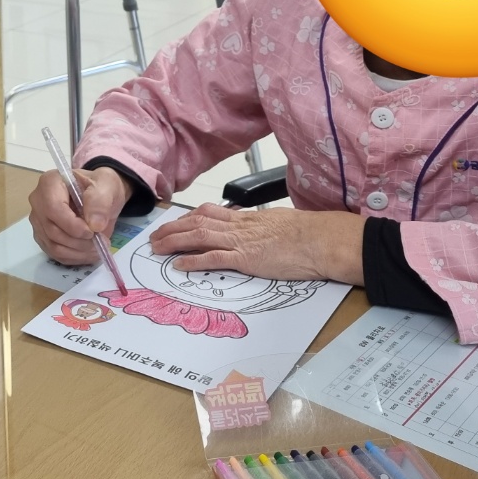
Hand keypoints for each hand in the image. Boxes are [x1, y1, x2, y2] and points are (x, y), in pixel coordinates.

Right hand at [28, 166, 130, 264]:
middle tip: (101, 241)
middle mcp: (38, 202)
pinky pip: (56, 254)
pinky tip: (89, 252)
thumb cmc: (100, 187)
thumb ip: (100, 201)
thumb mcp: (106, 185)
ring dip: (78, 252)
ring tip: (98, 247)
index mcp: (50, 183)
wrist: (100, 197)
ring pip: (53, 246)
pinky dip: (75, 257)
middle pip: (52, 230)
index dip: (72, 225)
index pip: (53, 209)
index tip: (92, 231)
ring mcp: (39, 221)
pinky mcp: (44, 237)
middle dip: (79, 241)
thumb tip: (95, 225)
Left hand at [150, 204, 364, 283]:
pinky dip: (194, 261)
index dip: (189, 217)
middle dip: (173, 228)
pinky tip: (179, 265)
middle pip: (197, 222)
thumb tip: (261, 229)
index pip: (210, 212)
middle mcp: (239, 226)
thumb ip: (264, 226)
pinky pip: (214, 258)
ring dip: (174, 242)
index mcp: (248, 218)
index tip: (176, 222)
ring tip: (157, 248)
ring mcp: (241, 241)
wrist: (321, 240)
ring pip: (199, 237)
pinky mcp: (246, 259)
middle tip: (156, 236)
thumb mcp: (280, 223)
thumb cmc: (308, 233)